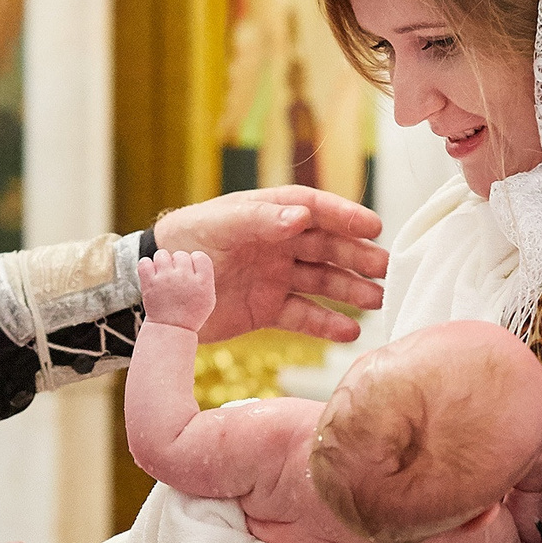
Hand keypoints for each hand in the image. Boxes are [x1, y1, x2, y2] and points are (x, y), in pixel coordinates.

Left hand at [136, 251, 216, 331]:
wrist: (171, 329)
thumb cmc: (191, 313)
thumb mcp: (208, 298)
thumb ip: (205, 276)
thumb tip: (194, 257)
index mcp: (203, 281)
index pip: (200, 256)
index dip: (195, 263)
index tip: (191, 274)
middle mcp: (185, 277)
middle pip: (181, 255)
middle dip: (178, 264)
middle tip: (176, 280)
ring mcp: (166, 279)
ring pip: (162, 254)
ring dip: (162, 263)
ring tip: (163, 276)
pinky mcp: (149, 283)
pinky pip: (145, 262)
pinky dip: (146, 266)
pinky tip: (151, 275)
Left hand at [151, 186, 387, 342]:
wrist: (154, 291)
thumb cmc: (183, 245)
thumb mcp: (218, 225)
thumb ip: (260, 220)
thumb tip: (301, 217)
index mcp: (267, 214)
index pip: (315, 210)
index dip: (345, 216)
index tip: (374, 227)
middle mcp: (277, 244)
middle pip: (326, 248)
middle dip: (358, 257)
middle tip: (387, 269)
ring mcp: (274, 278)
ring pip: (322, 282)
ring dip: (351, 290)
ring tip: (378, 301)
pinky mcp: (267, 310)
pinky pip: (303, 316)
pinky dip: (326, 324)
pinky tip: (349, 332)